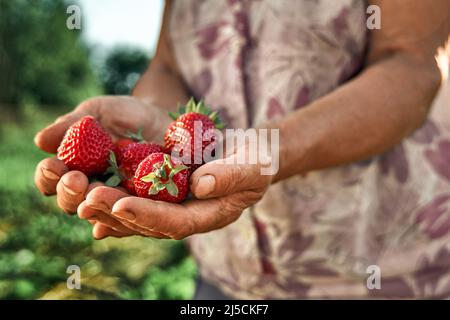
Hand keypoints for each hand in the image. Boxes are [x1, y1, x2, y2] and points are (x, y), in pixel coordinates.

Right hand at [34, 96, 170, 215]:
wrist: (160, 118)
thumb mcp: (97, 112)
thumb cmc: (122, 115)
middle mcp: (89, 190)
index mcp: (71, 169)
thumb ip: (72, 125)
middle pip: (71, 201)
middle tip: (75, 180)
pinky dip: (127, 216)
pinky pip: (133, 215)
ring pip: (100, 212)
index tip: (53, 164)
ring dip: (96, 205)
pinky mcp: (142, 205)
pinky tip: (124, 212)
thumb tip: (40, 141)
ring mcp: (115, 200)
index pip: (51, 179)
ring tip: (96, 194)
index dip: (48, 175)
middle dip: (70, 192)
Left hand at [77, 144, 272, 239]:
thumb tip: (200, 183)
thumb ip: (231, 176)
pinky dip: (111, 195)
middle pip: (146, 220)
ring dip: (105, 204)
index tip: (123, 204)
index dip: (149, 215)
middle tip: (87, 201)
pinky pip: (134, 196)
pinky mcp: (163, 190)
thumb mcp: (253, 165)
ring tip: (77, 194)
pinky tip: (87, 192)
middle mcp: (184, 215)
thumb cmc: (257, 160)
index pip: (175, 221)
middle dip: (116, 211)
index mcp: (208, 215)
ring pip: (134, 211)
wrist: (248, 154)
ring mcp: (171, 204)